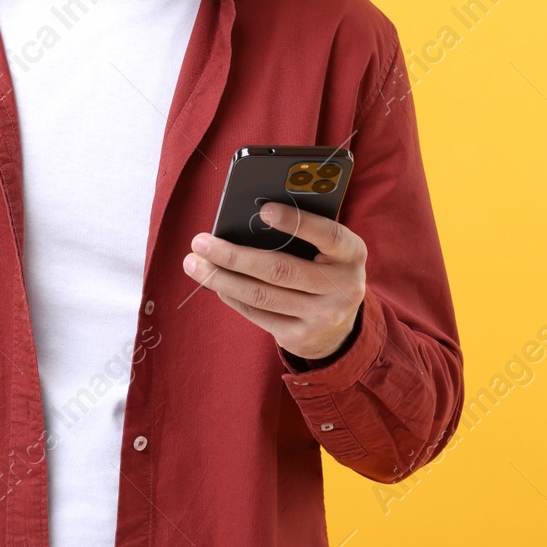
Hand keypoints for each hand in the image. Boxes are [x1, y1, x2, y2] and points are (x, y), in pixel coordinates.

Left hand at [184, 202, 367, 360]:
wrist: (342, 328)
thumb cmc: (326, 271)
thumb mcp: (331, 251)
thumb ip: (306, 234)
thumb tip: (249, 220)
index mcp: (352, 253)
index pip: (327, 234)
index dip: (296, 221)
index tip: (263, 210)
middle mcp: (342, 286)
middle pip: (281, 270)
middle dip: (235, 256)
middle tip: (201, 242)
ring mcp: (322, 316)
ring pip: (262, 295)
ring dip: (221, 278)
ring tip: (194, 263)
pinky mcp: (300, 337)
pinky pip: (257, 314)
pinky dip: (232, 296)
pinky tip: (214, 282)